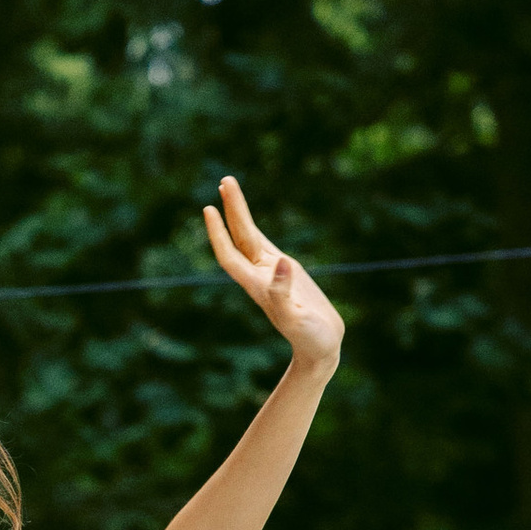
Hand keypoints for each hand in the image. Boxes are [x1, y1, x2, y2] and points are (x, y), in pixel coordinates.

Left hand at [201, 175, 343, 376]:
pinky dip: (255, 230)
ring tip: (229, 187)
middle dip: (231, 210)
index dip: (218, 234)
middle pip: (240, 237)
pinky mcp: (286, 273)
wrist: (321, 348)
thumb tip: (281, 262)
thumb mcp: (296, 318)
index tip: (209, 209)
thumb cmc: (309, 339)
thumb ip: (284, 293)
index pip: (231, 255)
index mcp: (258, 286)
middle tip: (225, 181)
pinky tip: (248, 222)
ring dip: (239, 214)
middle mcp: (260, 276)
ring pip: (251, 238)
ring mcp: (272, 273)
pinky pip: (265, 246)